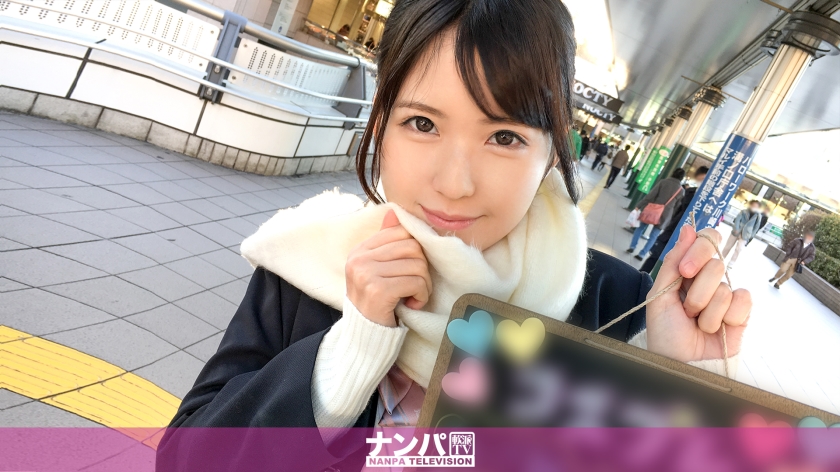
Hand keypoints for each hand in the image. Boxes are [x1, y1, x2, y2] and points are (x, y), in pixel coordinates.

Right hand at [345, 209, 431, 326]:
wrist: (364, 338)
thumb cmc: (377, 303)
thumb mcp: (378, 270)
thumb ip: (386, 243)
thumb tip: (394, 212)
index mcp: (360, 250)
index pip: (400, 232)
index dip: (415, 250)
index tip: (411, 269)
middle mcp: (359, 259)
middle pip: (412, 247)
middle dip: (422, 268)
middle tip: (416, 286)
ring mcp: (366, 274)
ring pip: (417, 265)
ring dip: (423, 285)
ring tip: (413, 296)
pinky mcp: (377, 290)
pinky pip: (415, 282)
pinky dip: (420, 295)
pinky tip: (411, 304)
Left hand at [645, 226, 751, 361]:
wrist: (680, 363)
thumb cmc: (666, 332)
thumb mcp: (660, 294)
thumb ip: (673, 262)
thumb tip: (688, 229)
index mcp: (688, 271)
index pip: (705, 240)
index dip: (699, 249)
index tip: (685, 271)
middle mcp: (708, 280)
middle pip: (715, 263)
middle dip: (696, 291)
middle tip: (686, 309)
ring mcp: (726, 295)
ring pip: (723, 286)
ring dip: (705, 311)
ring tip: (697, 323)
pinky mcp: (742, 313)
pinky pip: (742, 299)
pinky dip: (725, 317)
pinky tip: (716, 328)